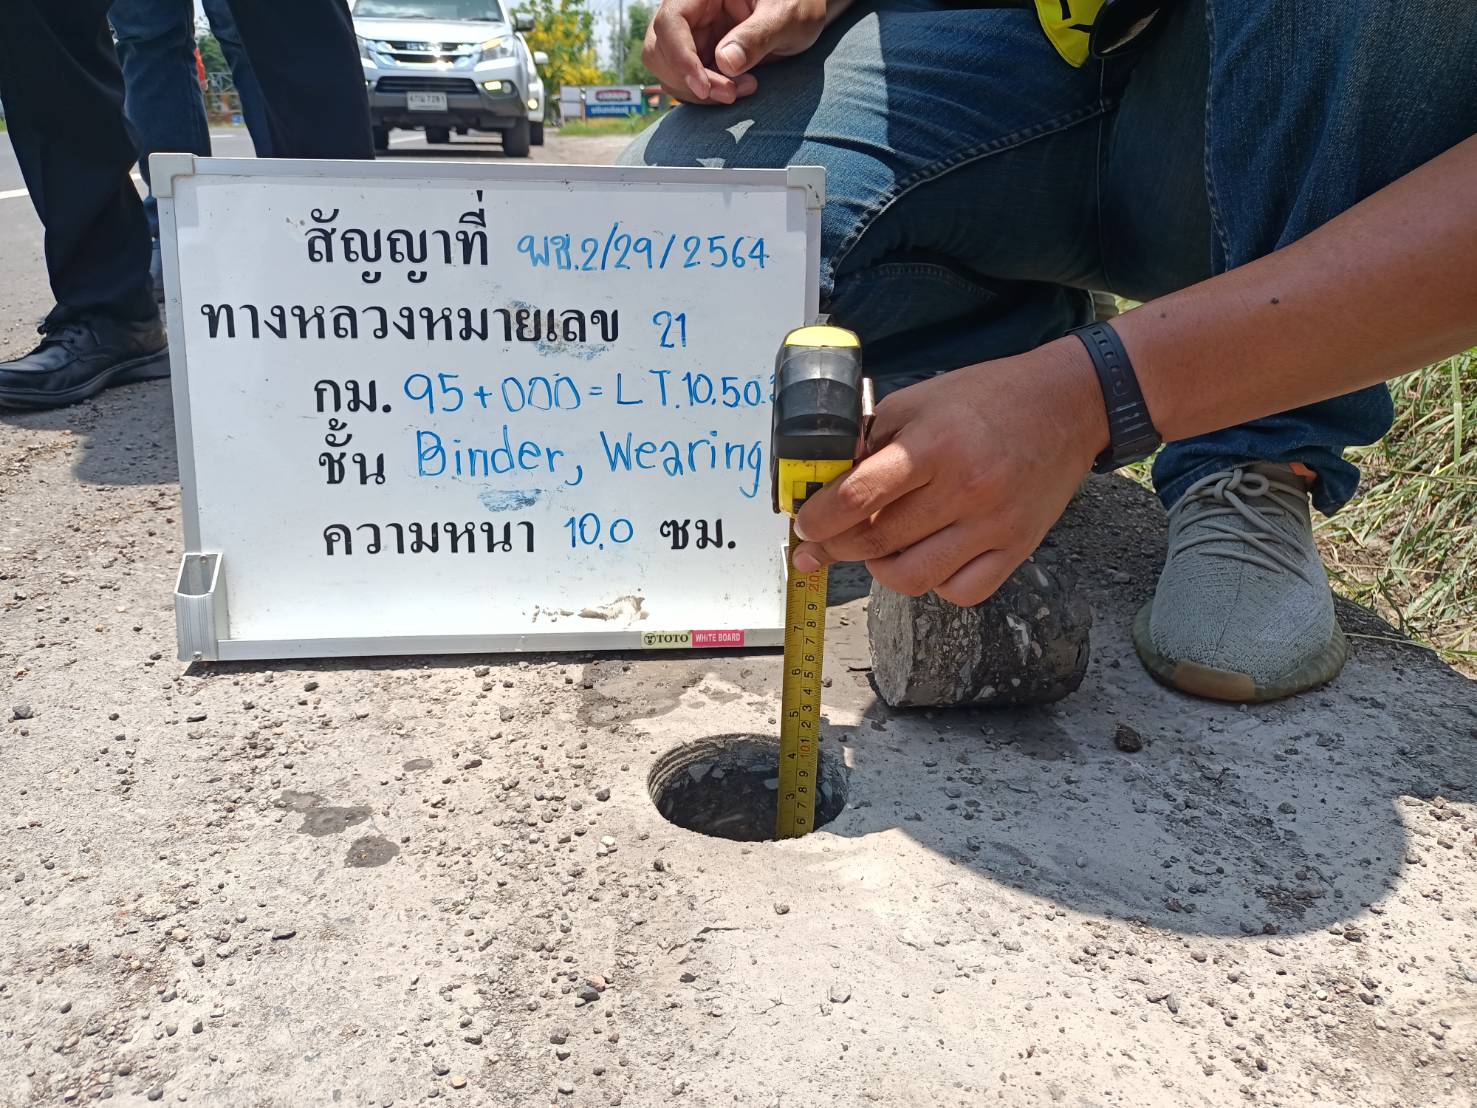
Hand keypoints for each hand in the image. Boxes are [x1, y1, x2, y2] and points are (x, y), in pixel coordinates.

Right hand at [644, 0, 831, 104]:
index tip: (704, 87)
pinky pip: (687, 83)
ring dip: (700, 92)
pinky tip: (739, 89)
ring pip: (669, 72)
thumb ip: (757, 35)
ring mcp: (693, 35)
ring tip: (743, 89)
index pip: (671, 21)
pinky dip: (708, 95)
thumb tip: (726, 62)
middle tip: (730, 94)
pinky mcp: (700, 56)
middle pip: (661, 50)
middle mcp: (691, 11)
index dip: (680, 57)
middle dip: (690, 80)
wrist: (802, 15)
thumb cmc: (798, 4)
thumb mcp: (786, 15)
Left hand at [791, 341, 1109, 605]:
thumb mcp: (918, 401)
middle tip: (822, 544)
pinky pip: (960, 591)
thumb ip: (871, 441)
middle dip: (837, 547)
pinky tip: (927, 557)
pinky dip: (934, 583)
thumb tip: (827, 484)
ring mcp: (994, 524)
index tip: (805, 526)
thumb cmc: (985, 400)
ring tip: (878, 548)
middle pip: (878, 541)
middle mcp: (965, 488)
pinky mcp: (1018, 548)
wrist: (1067, 405)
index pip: (858, 497)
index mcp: (934, 444)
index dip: (819, 520)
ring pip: (913, 578)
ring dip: (880, 570)